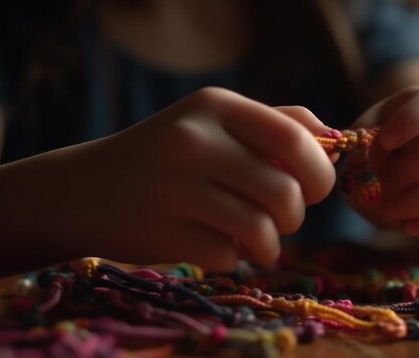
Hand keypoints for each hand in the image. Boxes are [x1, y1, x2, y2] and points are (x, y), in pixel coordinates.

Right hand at [64, 87, 334, 270]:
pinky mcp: (163, 232)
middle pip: (285, 192)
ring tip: (257, 240)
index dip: (320, 172)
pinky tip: (213, 243)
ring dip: (269, 244)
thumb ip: (273, 123)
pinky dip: (233, 257)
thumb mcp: (212, 122)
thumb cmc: (164, 155)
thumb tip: (332, 140)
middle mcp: (194, 141)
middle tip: (281, 218)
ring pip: (262, 230)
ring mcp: (175, 188)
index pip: (296, 140)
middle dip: (295, 215)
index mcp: (215, 105)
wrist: (86, 189)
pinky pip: (229, 256)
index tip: (314, 189)